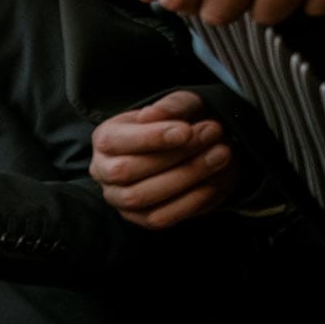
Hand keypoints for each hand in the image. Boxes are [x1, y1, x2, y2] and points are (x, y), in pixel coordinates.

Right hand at [90, 90, 239, 228]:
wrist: (198, 150)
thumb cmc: (181, 124)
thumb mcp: (180, 105)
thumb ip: (169, 107)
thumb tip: (150, 115)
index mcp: (106, 139)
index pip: (114, 141)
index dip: (150, 138)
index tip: (185, 130)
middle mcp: (104, 171)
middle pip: (125, 171)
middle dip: (173, 155)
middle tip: (212, 136)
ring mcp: (120, 199)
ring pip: (140, 196)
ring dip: (185, 176)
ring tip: (220, 155)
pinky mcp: (141, 218)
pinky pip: (159, 218)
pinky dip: (188, 201)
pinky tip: (212, 182)